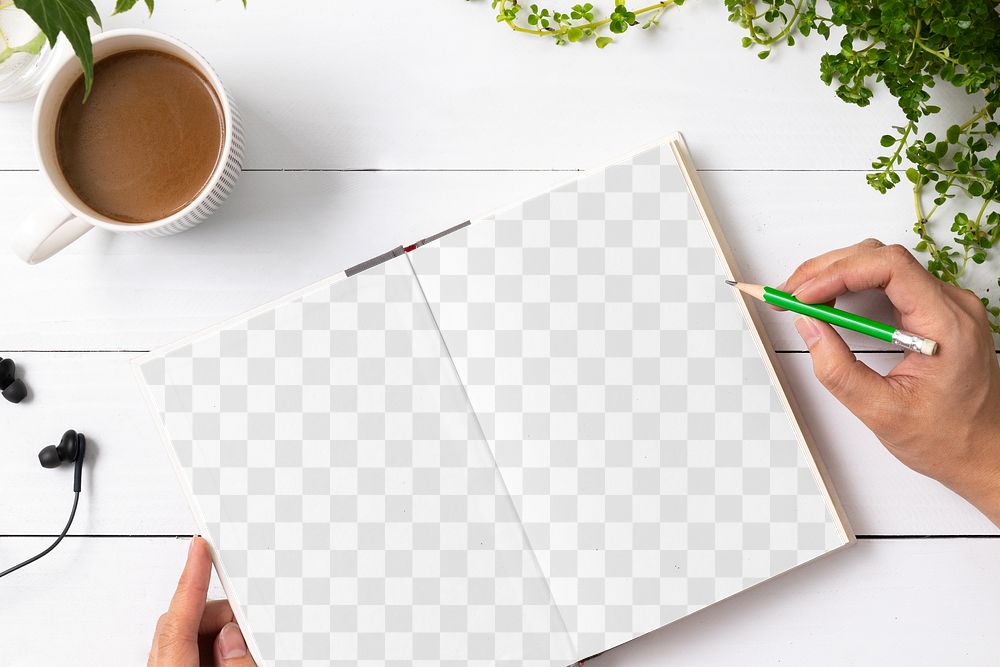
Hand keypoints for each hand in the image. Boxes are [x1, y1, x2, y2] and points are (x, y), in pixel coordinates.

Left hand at [148, 537, 255, 666]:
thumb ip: (236, 662)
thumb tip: (234, 637)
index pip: (178, 617)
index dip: (192, 577)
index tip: (199, 547)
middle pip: (186, 621)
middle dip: (221, 618)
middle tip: (249, 634)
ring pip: (189, 633)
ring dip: (218, 637)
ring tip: (242, 657)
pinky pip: (189, 650)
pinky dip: (211, 650)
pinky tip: (230, 663)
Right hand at [781, 238, 999, 525]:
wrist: (986, 453)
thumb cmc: (949, 439)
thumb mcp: (882, 412)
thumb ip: (838, 370)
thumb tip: (809, 326)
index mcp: (947, 324)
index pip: (889, 266)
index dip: (838, 273)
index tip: (804, 295)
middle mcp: (951, 305)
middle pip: (880, 258)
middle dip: (827, 270)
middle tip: (787, 295)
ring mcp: (945, 306)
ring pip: (882, 264)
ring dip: (836, 275)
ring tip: (801, 298)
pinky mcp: (934, 313)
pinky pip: (889, 282)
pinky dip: (852, 287)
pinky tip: (829, 303)